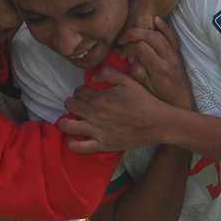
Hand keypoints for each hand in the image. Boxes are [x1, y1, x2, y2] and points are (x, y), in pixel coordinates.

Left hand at [59, 68, 173, 153]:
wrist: (156, 122)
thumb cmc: (143, 100)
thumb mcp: (128, 80)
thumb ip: (108, 73)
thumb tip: (92, 77)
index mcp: (99, 98)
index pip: (78, 92)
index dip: (80, 91)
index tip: (86, 93)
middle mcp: (94, 114)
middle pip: (71, 105)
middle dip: (72, 103)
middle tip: (79, 104)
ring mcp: (96, 130)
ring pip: (68, 125)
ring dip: (65, 121)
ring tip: (69, 119)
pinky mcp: (102, 145)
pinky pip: (79, 147)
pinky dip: (72, 143)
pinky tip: (73, 138)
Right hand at [120, 16, 192, 109]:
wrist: (181, 102)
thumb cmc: (161, 98)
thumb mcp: (146, 89)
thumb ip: (138, 73)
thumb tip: (132, 58)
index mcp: (159, 68)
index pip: (141, 47)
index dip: (129, 46)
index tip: (122, 51)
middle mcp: (168, 58)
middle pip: (151, 36)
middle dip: (134, 33)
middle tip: (122, 38)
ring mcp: (174, 54)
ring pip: (160, 34)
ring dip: (145, 29)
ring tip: (132, 31)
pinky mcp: (177, 53)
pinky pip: (172, 36)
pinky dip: (164, 26)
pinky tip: (156, 19)